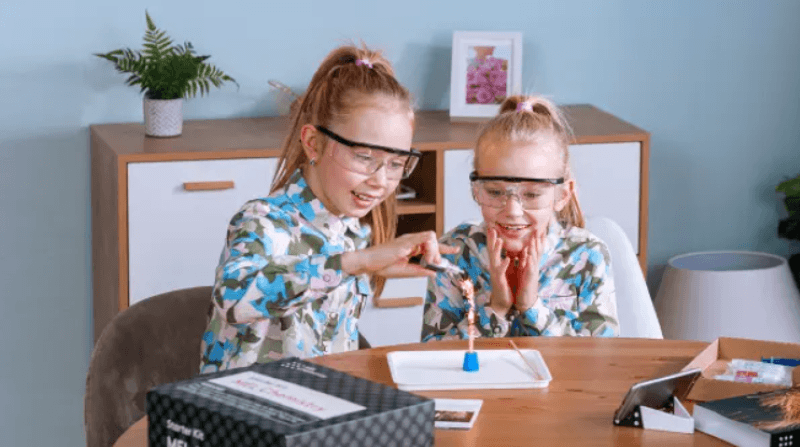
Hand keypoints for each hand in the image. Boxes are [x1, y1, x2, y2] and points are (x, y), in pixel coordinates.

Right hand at [341, 231, 457, 277]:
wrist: (368, 263)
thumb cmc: (382, 266)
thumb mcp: (405, 271)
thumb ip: (420, 271)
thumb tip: (435, 273)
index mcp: (411, 247)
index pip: (431, 244)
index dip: (444, 247)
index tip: (455, 249)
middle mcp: (411, 241)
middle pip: (433, 241)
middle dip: (439, 252)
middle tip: (434, 265)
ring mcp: (408, 239)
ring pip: (431, 238)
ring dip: (434, 251)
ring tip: (428, 262)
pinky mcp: (405, 242)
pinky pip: (423, 238)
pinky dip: (429, 247)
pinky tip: (428, 257)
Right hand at [486, 228, 512, 316]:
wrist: (503, 301)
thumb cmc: (505, 285)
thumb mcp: (506, 271)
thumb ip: (507, 260)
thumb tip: (509, 251)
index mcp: (497, 264)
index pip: (494, 249)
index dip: (493, 238)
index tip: (492, 227)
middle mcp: (494, 267)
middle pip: (491, 251)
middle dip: (491, 240)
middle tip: (491, 228)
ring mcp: (496, 273)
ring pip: (494, 259)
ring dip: (496, 250)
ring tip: (499, 240)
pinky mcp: (500, 280)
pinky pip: (502, 271)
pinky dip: (504, 265)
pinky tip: (508, 259)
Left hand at [516, 229, 545, 311]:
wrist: (525, 299)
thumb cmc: (524, 284)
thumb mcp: (524, 269)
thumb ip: (524, 259)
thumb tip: (524, 250)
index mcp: (530, 263)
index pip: (534, 249)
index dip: (537, 239)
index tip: (538, 228)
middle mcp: (533, 266)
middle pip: (537, 251)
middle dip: (538, 241)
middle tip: (539, 229)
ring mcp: (532, 273)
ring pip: (534, 259)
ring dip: (535, 249)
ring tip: (535, 239)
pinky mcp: (529, 279)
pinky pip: (529, 270)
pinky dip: (529, 263)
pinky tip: (529, 257)